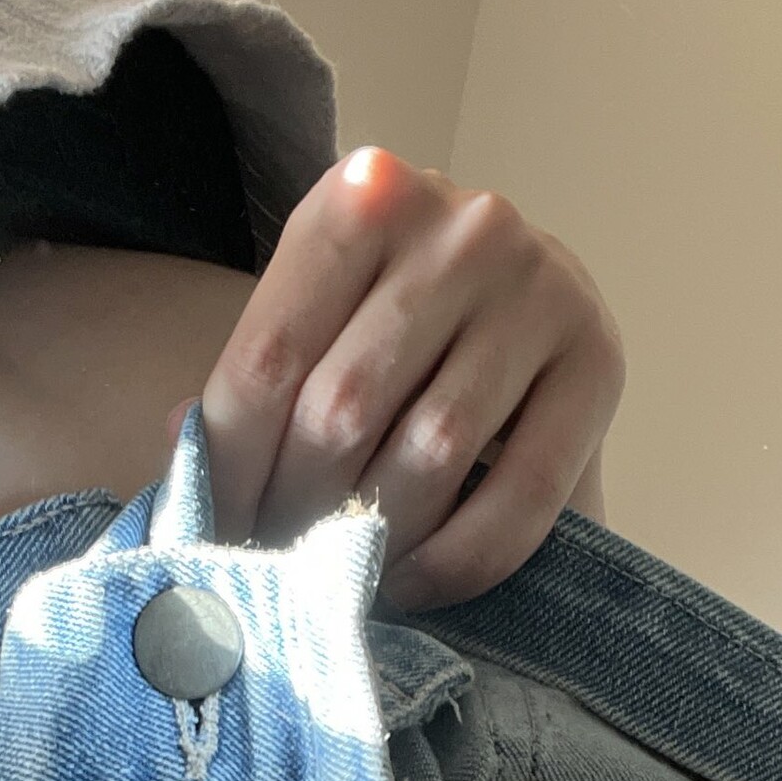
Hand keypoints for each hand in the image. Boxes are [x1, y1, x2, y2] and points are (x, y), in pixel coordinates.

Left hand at [166, 147, 624, 610]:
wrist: (530, 320)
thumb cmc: (397, 334)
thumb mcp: (319, 327)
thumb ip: (256, 380)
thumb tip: (181, 444)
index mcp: (362, 196)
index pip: (268, 355)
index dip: (230, 466)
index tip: (210, 537)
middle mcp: (462, 227)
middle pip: (342, 406)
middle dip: (296, 510)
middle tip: (275, 572)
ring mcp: (542, 289)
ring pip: (429, 453)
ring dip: (374, 541)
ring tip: (340, 581)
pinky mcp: (600, 364)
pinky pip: (518, 497)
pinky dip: (455, 561)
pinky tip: (414, 584)